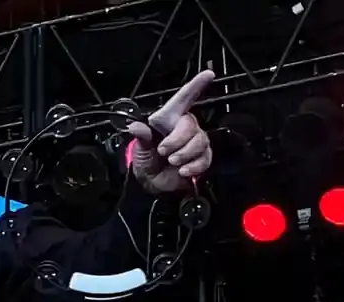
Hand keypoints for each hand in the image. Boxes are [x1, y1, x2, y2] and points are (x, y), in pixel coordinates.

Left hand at [128, 70, 214, 193]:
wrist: (153, 184)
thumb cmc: (147, 161)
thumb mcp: (140, 149)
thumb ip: (142, 137)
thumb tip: (134, 127)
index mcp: (169, 120)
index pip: (183, 99)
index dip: (195, 86)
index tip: (208, 74)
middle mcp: (184, 128)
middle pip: (190, 125)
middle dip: (176, 140)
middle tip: (163, 151)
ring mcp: (195, 142)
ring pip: (200, 141)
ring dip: (184, 154)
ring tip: (172, 162)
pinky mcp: (202, 157)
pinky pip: (205, 158)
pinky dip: (193, 166)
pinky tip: (183, 171)